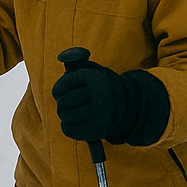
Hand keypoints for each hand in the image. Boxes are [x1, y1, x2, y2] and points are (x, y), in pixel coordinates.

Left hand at [51, 57, 168, 145]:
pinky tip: (75, 122)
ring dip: (65, 114)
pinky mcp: (99, 129)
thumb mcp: (91, 69)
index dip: (58, 89)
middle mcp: (99, 95)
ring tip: (72, 112)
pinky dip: (68, 127)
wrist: (128, 105)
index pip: (64, 84)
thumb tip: (62, 57)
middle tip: (66, 103)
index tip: (58, 93)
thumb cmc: (100, 85)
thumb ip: (75, 60)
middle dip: (62, 103)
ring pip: (65, 115)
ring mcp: (100, 114)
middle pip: (64, 102)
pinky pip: (69, 130)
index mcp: (94, 78)